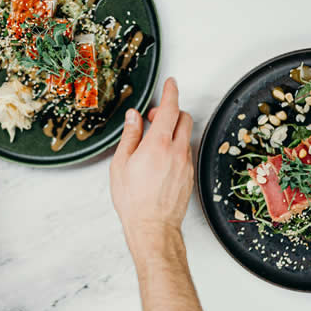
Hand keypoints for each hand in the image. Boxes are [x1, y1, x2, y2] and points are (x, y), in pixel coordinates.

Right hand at [110, 77, 193, 238]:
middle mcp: (177, 151)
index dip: (171, 92)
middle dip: (171, 111)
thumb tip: (134, 117)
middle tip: (154, 116)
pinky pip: (185, 152)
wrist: (153, 227)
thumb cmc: (134, 200)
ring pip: (185, 135)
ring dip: (172, 130)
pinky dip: (175, 147)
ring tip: (153, 142)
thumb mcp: (121, 164)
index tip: (171, 83)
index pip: (170, 108)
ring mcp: (186, 163)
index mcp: (158, 144)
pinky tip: (160, 158)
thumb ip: (130, 136)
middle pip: (183, 118)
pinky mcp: (189, 175)